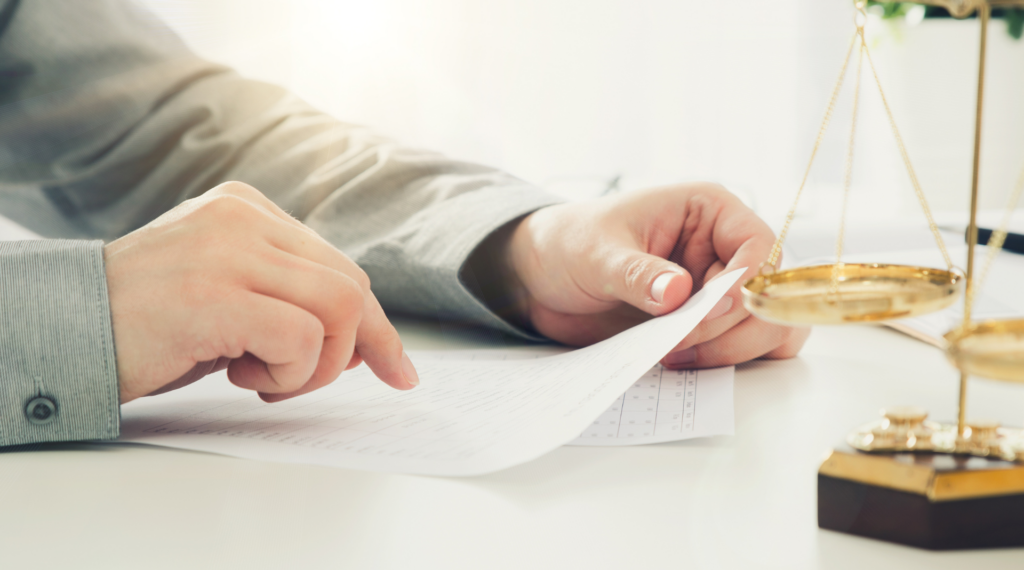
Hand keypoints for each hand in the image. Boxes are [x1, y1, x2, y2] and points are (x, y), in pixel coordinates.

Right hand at [105, 182, 418, 403]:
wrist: (61, 333)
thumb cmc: (147, 327)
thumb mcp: (229, 297)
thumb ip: (290, 301)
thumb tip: (365, 343)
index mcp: (248, 210)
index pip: (341, 267)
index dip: (375, 325)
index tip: (397, 368)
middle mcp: (243, 217)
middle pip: (352, 286)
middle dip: (353, 350)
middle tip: (304, 383)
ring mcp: (228, 249)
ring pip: (340, 309)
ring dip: (316, 367)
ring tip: (262, 379)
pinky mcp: (215, 292)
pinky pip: (303, 337)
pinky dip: (289, 375)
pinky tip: (240, 378)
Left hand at [502, 183, 809, 367]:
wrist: (543, 279)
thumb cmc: (571, 244)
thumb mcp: (597, 253)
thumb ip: (639, 274)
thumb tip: (679, 294)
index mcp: (708, 211)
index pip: (759, 246)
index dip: (743, 284)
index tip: (705, 311)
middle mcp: (723, 251)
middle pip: (769, 296)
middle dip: (732, 328)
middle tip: (678, 343)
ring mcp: (719, 292)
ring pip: (768, 329)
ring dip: (733, 351)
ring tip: (675, 356)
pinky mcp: (708, 327)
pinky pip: (743, 350)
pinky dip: (726, 364)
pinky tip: (680, 363)